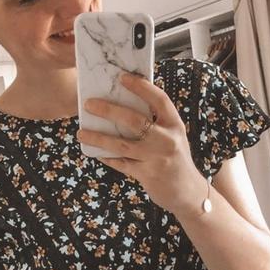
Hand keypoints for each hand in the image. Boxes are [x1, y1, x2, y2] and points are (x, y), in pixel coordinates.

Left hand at [77, 72, 204, 214]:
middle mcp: (166, 139)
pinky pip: (121, 163)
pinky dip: (107, 157)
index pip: (159, 100)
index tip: (122, 78)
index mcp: (175, 125)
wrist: (187, 192)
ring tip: (81, 133)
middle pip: (134, 120)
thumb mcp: (173, 137)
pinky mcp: (147, 174)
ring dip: (99, 137)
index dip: (141, 87)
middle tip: (90, 104)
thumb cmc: (176, 159)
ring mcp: (156, 158)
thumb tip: (125, 104)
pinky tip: (95, 152)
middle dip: (109, 110)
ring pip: (121, 144)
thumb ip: (156, 123)